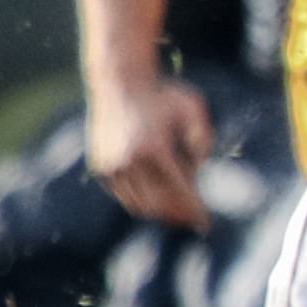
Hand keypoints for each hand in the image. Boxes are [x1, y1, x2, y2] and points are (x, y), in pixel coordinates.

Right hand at [86, 71, 215, 230]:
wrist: (118, 82)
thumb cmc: (162, 95)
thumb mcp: (192, 106)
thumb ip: (203, 136)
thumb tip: (202, 168)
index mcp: (155, 147)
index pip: (179, 190)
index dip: (194, 210)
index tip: (206, 225)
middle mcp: (130, 160)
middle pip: (159, 203)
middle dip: (178, 215)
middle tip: (192, 221)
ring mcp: (112, 165)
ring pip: (139, 204)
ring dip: (160, 211)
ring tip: (177, 212)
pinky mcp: (101, 167)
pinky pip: (124, 195)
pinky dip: (141, 200)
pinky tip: (157, 197)